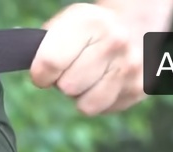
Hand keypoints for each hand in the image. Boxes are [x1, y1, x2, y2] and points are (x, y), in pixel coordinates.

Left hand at [30, 2, 147, 115]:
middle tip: (74, 68)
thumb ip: (42, 48)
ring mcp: (131, 65)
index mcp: (90, 22)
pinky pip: (103, 110)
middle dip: (64, 83)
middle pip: (68, 87)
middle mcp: (116, 41)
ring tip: (89, 76)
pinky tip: (105, 81)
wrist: (131, 27)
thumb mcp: (63, 26)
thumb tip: (31, 70)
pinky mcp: (141, 87)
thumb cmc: (86, 33)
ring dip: (81, 95)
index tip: (44, 71)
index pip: (50, 63)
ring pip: (86, 106)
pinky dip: (99, 100)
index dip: (41, 74)